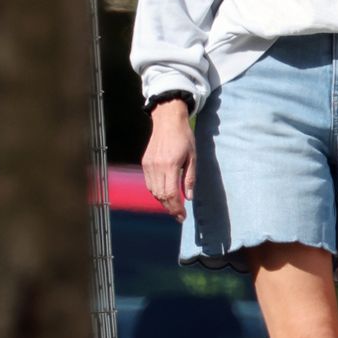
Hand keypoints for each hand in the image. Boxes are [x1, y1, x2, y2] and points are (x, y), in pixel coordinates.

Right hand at [141, 103, 195, 221]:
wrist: (167, 121)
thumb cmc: (184, 137)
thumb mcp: (193, 157)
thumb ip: (190, 178)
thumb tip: (189, 197)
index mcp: (170, 165)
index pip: (171, 194)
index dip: (176, 208)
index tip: (182, 216)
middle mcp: (157, 167)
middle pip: (160, 195)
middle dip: (170, 208)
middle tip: (178, 215)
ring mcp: (148, 165)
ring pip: (153, 191)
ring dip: (163, 201)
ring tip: (173, 206)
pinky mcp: (144, 163)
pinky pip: (148, 184)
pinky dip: (156, 192)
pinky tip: (164, 195)